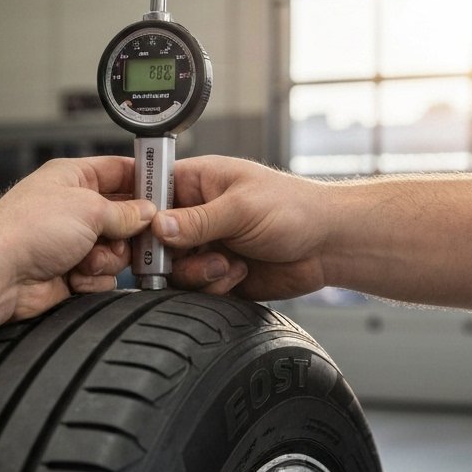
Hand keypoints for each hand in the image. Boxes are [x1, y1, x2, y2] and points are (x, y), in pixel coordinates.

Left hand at [0, 157, 154, 318]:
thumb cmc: (24, 231)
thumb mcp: (89, 208)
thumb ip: (126, 211)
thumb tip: (148, 213)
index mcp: (73, 178)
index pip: (120, 171)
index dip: (144, 182)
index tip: (165, 195)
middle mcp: (73, 208)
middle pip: (124, 217)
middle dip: (127, 232)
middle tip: (132, 238)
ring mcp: (71, 241)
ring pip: (117, 250)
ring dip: (107, 259)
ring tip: (87, 259)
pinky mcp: (71, 272)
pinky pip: (103, 275)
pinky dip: (94, 278)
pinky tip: (74, 276)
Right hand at [151, 155, 331, 299]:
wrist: (328, 246)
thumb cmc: (295, 209)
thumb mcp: (241, 208)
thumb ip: (197, 219)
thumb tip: (157, 225)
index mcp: (196, 183)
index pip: (149, 193)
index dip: (142, 215)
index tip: (149, 234)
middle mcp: (196, 214)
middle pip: (155, 239)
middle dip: (172, 254)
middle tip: (193, 255)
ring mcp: (205, 245)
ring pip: (174, 269)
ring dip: (198, 273)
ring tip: (227, 265)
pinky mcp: (216, 273)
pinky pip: (195, 288)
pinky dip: (214, 286)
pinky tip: (239, 273)